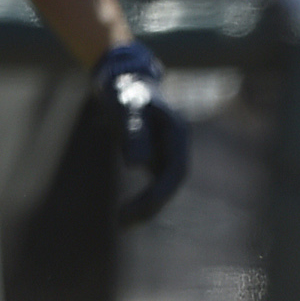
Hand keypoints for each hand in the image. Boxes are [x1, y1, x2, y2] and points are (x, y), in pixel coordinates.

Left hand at [92, 42, 189, 226]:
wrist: (122, 77)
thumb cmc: (124, 90)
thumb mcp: (125, 107)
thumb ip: (133, 133)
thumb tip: (136, 164)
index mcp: (177, 134)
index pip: (174, 173)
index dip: (157, 194)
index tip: (134, 210)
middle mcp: (177, 145)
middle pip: (171, 183)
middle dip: (151, 206)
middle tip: (123, 223)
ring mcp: (168, 151)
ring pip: (164, 186)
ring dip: (147, 206)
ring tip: (123, 222)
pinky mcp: (156, 155)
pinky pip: (154, 183)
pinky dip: (143, 198)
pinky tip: (127, 211)